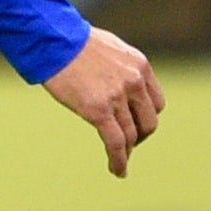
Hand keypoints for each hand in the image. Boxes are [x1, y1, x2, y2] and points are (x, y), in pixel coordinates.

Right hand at [42, 26, 162, 176]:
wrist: (54, 40)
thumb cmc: (74, 42)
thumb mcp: (111, 49)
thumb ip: (123, 68)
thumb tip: (121, 84)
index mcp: (140, 66)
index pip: (156, 103)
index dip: (146, 118)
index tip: (135, 126)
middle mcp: (134, 82)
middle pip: (148, 122)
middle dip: (139, 137)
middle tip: (127, 144)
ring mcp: (118, 97)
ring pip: (131, 136)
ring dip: (127, 152)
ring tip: (119, 162)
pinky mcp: (99, 110)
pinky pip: (116, 143)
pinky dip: (119, 160)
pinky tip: (117, 170)